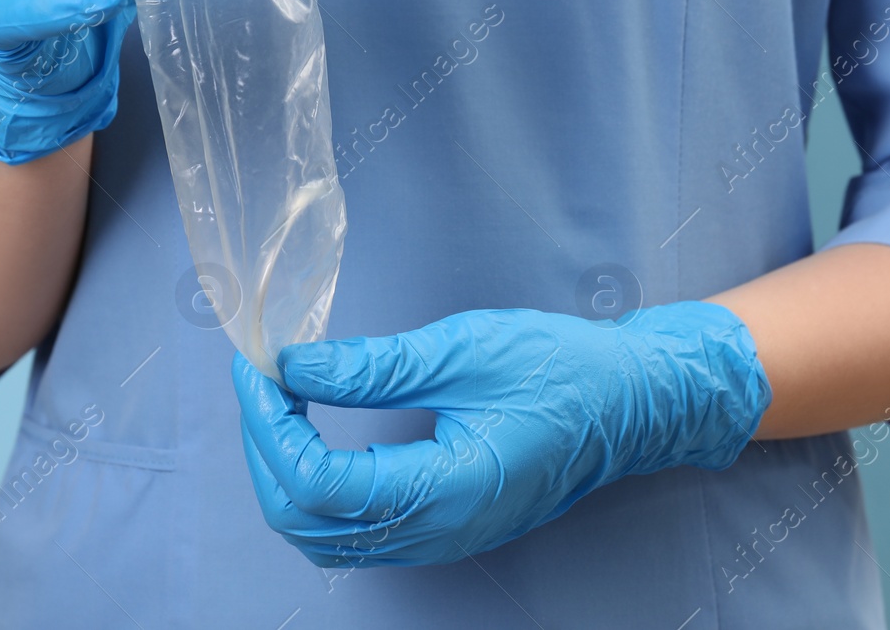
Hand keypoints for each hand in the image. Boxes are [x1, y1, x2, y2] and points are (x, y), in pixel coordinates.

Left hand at [232, 302, 769, 566]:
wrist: (632, 402)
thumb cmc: (564, 372)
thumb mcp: (463, 351)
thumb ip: (372, 366)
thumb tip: (294, 367)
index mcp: (444, 492)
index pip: (318, 484)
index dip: (270, 426)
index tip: (256, 368)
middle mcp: (437, 532)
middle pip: (307, 522)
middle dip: (266, 449)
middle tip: (258, 381)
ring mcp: (441, 538)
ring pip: (327, 535)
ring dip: (286, 471)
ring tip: (278, 403)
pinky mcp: (443, 526)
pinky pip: (357, 528)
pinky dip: (318, 485)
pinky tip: (314, 433)